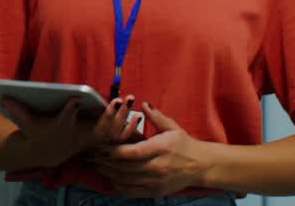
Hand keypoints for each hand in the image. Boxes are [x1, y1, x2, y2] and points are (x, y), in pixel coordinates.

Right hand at [0, 94, 143, 168]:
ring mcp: (90, 142)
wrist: (47, 151)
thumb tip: (2, 96)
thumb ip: (17, 109)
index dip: (69, 112)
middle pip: (96, 128)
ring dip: (122, 119)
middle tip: (118, 100)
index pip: (65, 120)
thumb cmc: (38, 131)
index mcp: (61, 129)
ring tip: (130, 100)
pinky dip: (127, 129)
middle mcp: (78, 137)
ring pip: (110, 133)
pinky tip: (137, 116)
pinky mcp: (97, 142)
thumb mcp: (26, 121)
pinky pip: (116, 138)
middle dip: (108, 116)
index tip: (75, 100)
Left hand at [85, 103, 208, 197]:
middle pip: (126, 168)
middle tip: (93, 157)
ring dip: (110, 174)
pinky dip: (120, 187)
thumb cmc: (184, 144)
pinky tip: (112, 180)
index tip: (101, 147)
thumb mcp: (172, 127)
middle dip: (107, 162)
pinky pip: (134, 192)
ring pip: (127, 181)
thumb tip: (142, 103)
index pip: (133, 153)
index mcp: (161, 149)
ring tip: (98, 167)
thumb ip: (156, 116)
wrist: (201, 166)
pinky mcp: (157, 191)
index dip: (114, 152)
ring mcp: (157, 181)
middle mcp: (158, 167)